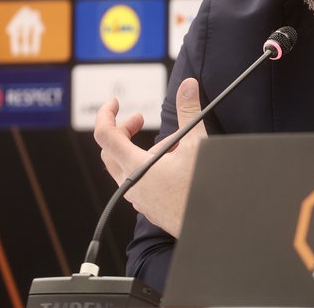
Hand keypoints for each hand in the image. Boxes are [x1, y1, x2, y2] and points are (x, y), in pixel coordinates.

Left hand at [93, 77, 207, 237]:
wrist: (209, 227)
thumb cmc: (199, 190)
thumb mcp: (196, 144)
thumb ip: (189, 111)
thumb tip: (187, 86)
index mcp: (135, 166)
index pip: (105, 134)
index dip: (106, 113)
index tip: (115, 102)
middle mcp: (130, 184)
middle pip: (111, 150)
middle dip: (123, 130)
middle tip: (138, 120)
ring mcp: (138, 197)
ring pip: (125, 167)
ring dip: (138, 149)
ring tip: (169, 145)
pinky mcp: (147, 206)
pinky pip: (137, 181)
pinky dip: (147, 166)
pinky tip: (172, 165)